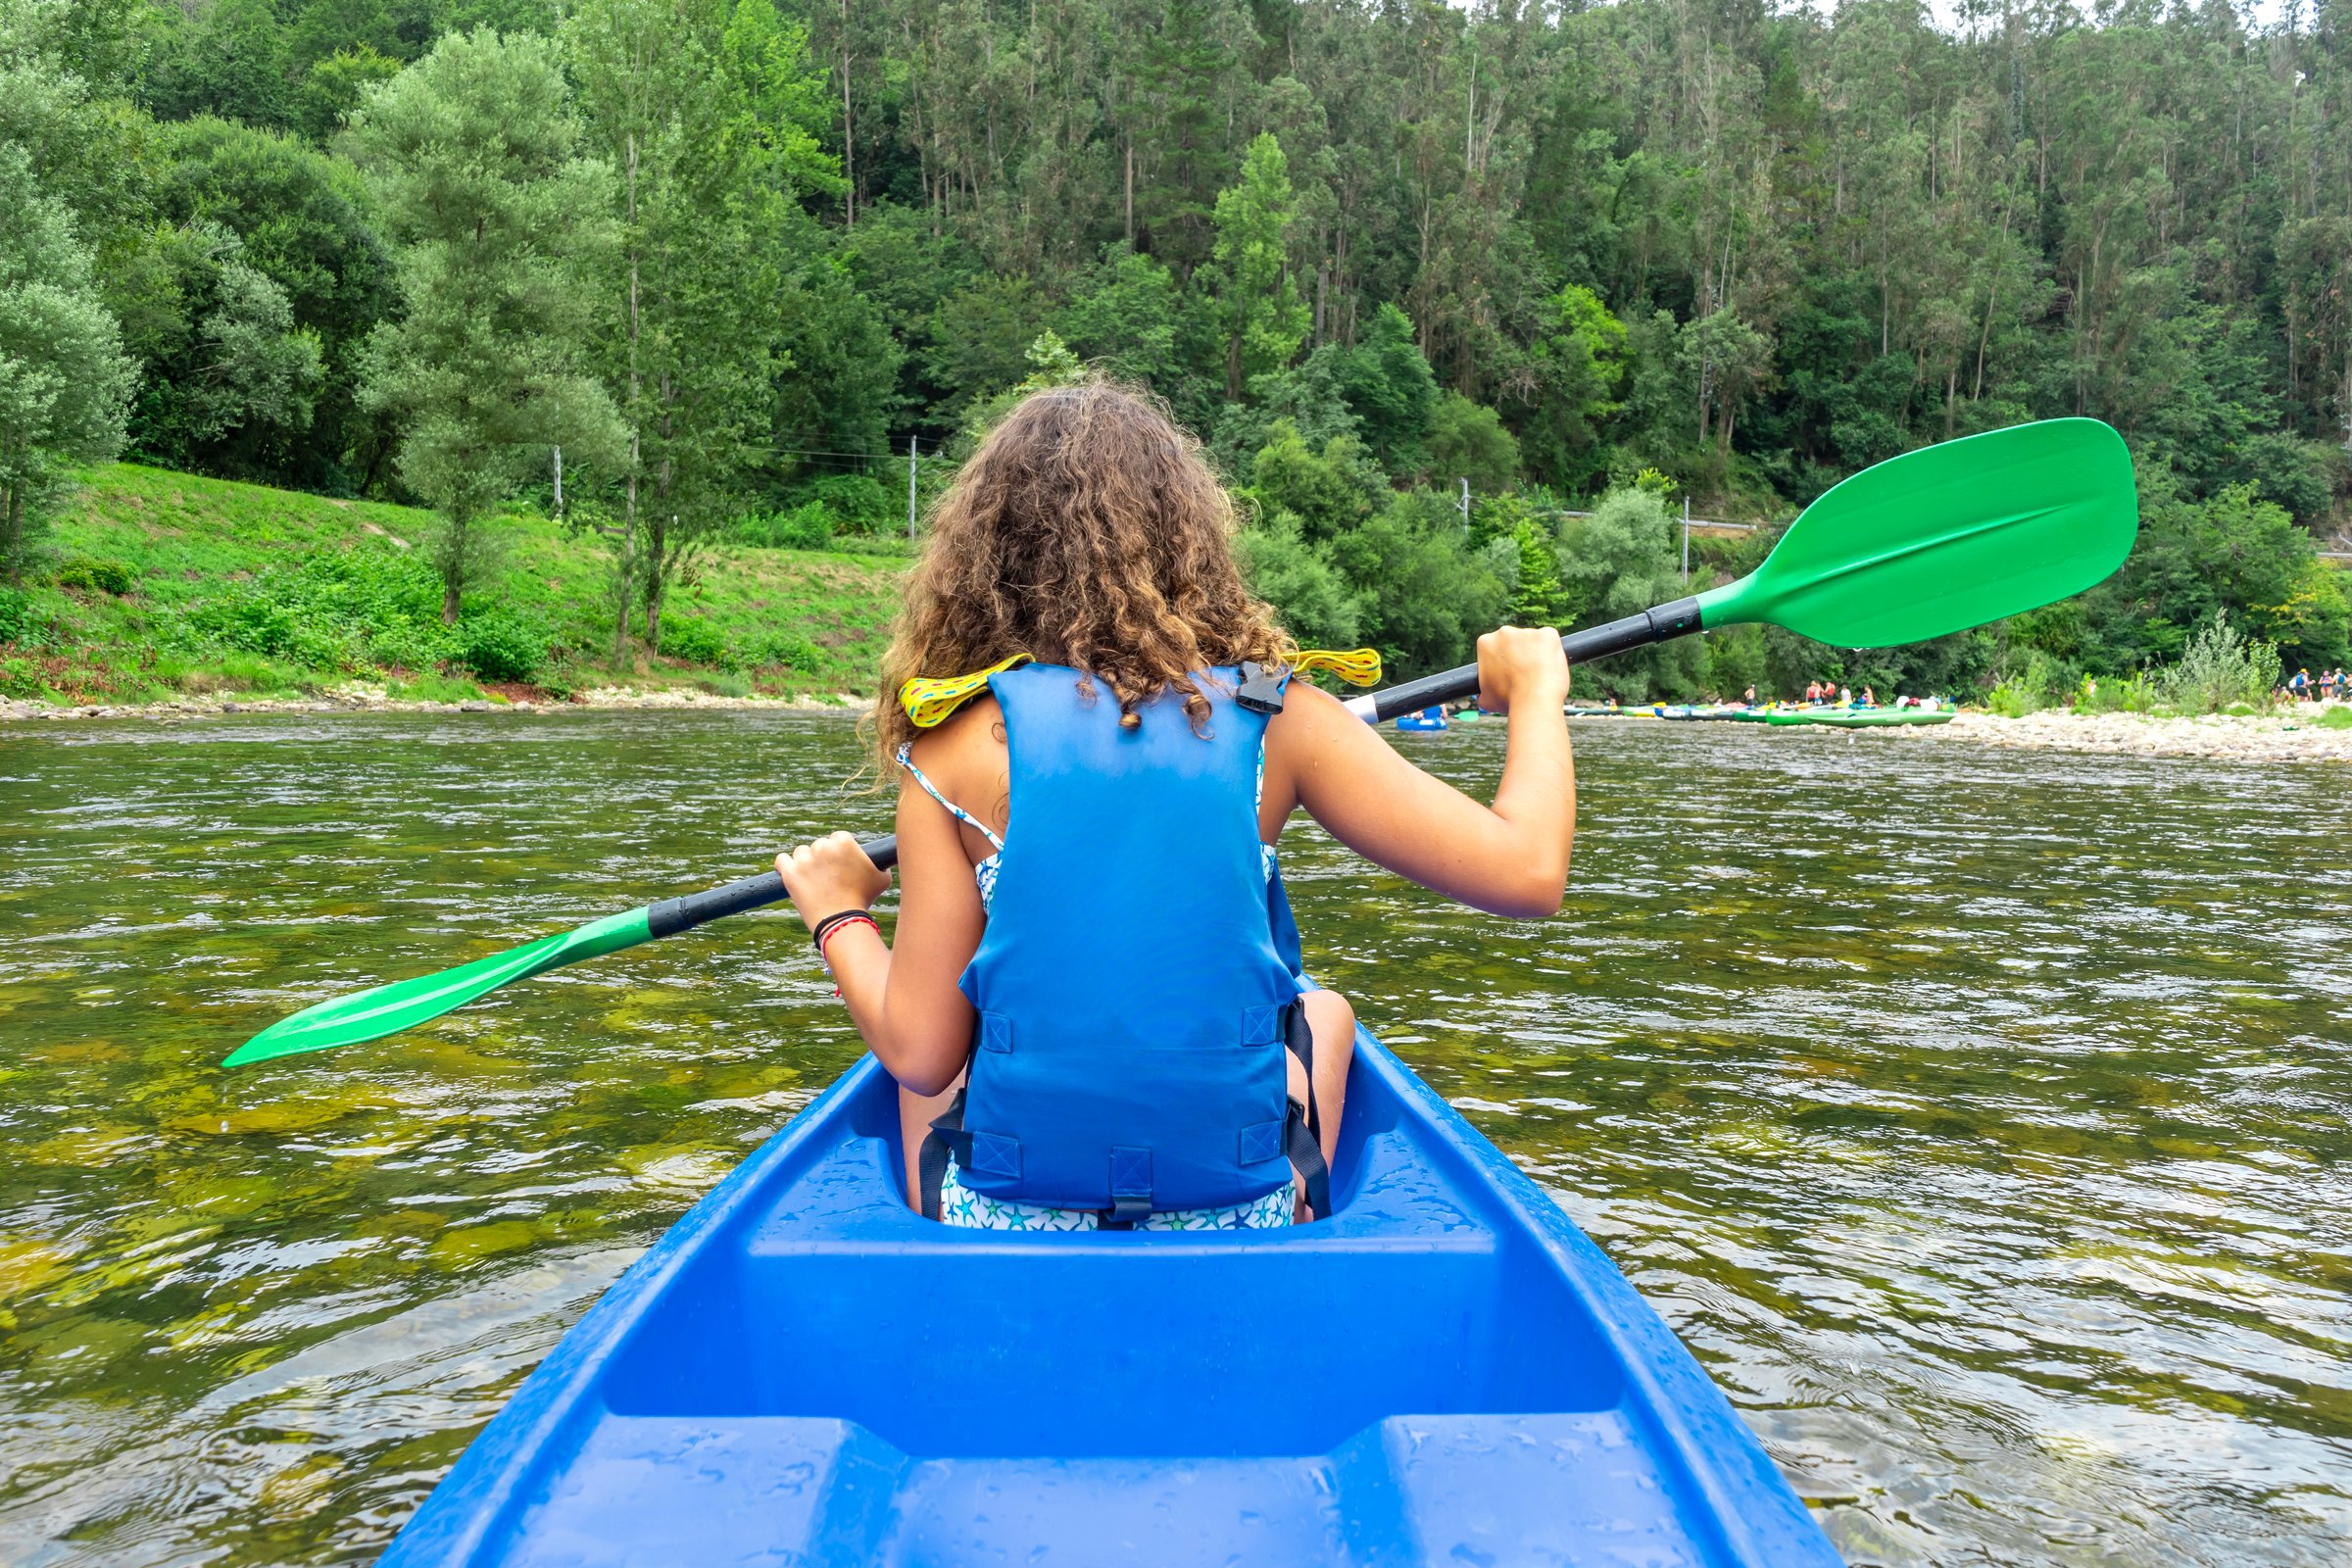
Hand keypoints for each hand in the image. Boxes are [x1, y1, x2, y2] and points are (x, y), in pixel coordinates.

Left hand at [776, 833, 891, 929]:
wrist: (842, 921)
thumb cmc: (864, 900)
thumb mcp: (882, 878)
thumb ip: (880, 863)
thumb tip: (882, 859)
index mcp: (844, 842)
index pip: (837, 838)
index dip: (839, 852)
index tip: (840, 865)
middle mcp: (823, 846)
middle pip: (819, 845)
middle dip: (823, 859)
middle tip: (828, 877)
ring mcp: (804, 859)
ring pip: (801, 853)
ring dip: (805, 863)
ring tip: (813, 881)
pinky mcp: (790, 873)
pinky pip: (781, 860)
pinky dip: (785, 866)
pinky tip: (792, 874)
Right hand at [1476, 626, 1570, 715]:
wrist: (1534, 700)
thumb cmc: (1509, 701)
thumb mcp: (1486, 699)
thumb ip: (1483, 691)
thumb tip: (1483, 696)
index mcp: (1485, 643)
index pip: (1493, 648)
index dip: (1501, 662)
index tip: (1508, 673)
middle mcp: (1505, 632)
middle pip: (1513, 642)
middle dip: (1518, 655)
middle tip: (1524, 675)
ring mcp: (1528, 631)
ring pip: (1533, 642)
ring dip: (1536, 654)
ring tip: (1538, 675)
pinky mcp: (1548, 634)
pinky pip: (1551, 642)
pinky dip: (1552, 653)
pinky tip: (1549, 668)